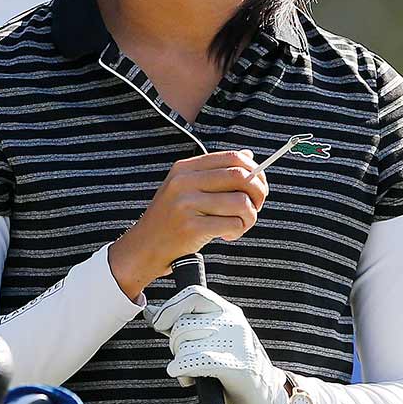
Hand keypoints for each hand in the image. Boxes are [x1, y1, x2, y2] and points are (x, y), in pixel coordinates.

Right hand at [109, 151, 267, 297]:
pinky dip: (238, 231)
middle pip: (240, 177)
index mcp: (184, 168)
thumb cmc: (170, 219)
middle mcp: (183, 182)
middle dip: (258, 193)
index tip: (258, 186)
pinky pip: (233, 224)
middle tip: (256, 206)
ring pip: (241, 202)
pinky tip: (227, 235)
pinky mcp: (191, 228)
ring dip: (249, 217)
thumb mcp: (185, 188)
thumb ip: (214, 173)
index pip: (232, 157)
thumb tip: (248, 156)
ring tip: (239, 225)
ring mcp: (186, 205)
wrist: (144, 247)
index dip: (254, 171)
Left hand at [146, 285, 289, 403]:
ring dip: (179, 362)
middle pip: (182, 324)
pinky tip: (188, 379)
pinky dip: (182, 370)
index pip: (193, 294)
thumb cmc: (233, 367)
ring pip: (185, 344)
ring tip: (190, 373)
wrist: (268, 397)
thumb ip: (184, 325)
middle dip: (173, 344)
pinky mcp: (236, 366)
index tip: (161, 327)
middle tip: (182, 359)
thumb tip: (150, 313)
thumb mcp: (211, 339)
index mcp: (228, 311)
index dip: (170, 308)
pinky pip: (194, 361)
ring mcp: (236, 343)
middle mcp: (233, 322)